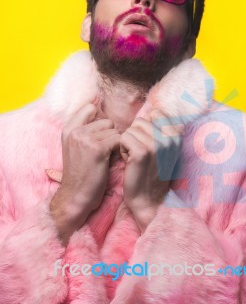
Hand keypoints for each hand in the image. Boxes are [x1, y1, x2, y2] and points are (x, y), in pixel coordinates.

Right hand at [50, 102, 119, 244]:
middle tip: (105, 151)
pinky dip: (119, 150)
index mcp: (69, 129)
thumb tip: (106, 118)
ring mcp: (85, 138)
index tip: (102, 134)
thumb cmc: (81, 173)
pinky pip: (118, 140)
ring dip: (115, 144)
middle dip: (110, 135)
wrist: (76, 196)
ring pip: (114, 131)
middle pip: (107, 121)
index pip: (90, 107)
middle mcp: (75, 131)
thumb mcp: (75, 147)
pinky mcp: (97, 148)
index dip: (101, 120)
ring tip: (107, 158)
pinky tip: (111, 161)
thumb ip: (86, 131)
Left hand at [120, 110, 181, 232]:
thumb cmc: (153, 173)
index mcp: (176, 136)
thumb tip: (152, 112)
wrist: (150, 201)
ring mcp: (156, 145)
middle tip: (140, 154)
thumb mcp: (165, 150)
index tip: (149, 145)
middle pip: (140, 121)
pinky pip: (123, 138)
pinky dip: (122, 150)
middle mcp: (169, 138)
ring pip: (130, 130)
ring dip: (128, 143)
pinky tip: (130, 162)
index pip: (155, 113)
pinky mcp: (142, 152)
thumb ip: (161, 130)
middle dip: (135, 136)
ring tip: (136, 159)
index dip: (145, 128)